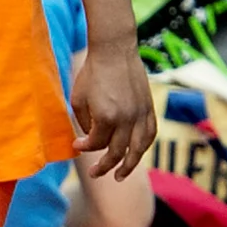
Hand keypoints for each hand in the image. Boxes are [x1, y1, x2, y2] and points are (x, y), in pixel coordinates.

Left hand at [68, 40, 155, 182]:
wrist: (114, 50)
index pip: (96, 144)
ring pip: (138, 148)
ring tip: (119, 175)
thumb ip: (83, 122)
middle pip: (118, 153)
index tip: (77, 145)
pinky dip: (143, 146)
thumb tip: (89, 138)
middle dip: (104, 166)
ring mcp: (141, 113)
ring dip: (129, 164)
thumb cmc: (92, 73)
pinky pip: (150, 133)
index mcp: (106, 117)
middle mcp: (127, 119)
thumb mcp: (78, 99)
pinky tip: (136, 153)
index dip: (84, 147)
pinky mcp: (149, 107)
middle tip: (95, 173)